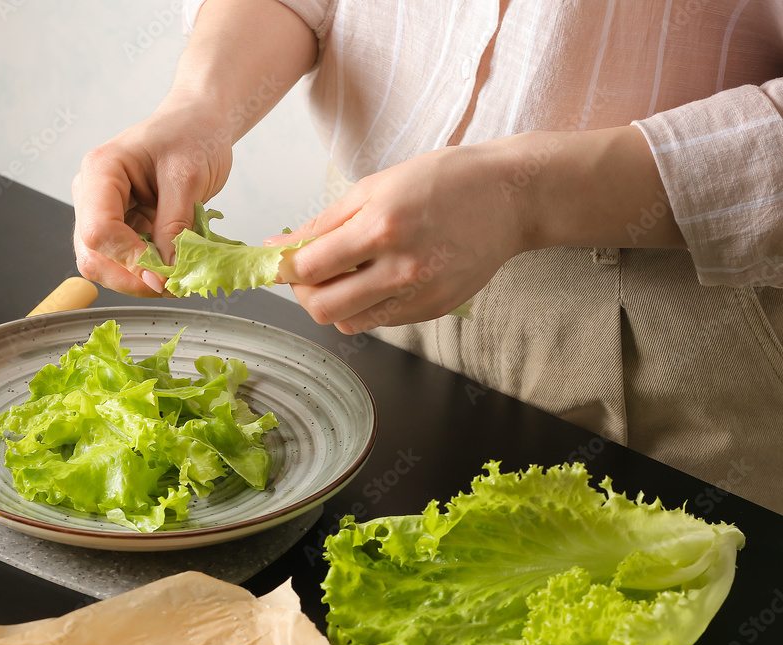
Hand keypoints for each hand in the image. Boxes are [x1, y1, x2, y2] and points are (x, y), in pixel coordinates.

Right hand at [72, 90, 233, 296]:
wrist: (199, 123)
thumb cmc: (192, 134)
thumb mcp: (188, 177)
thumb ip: (174, 225)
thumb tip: (166, 272)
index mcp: (101, 171)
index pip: (98, 230)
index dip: (129, 260)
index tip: (164, 276)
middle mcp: (93, 194)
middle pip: (93, 255)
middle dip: (132, 278)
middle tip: (173, 286)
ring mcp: (104, 213)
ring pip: (106, 265)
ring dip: (140, 279)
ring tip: (177, 277)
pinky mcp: (122, 226)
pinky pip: (125, 261)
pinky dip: (148, 272)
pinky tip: (173, 268)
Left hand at [273, 138, 530, 333]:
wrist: (509, 198)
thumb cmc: (442, 181)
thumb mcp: (375, 187)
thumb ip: (324, 222)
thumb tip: (279, 246)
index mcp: (381, 228)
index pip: (310, 268)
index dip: (283, 268)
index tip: (276, 262)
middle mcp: (401, 269)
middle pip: (323, 308)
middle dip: (304, 292)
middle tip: (307, 272)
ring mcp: (420, 295)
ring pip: (349, 322)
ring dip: (333, 302)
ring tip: (342, 274)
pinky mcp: (433, 310)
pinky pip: (379, 321)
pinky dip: (365, 305)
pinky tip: (375, 278)